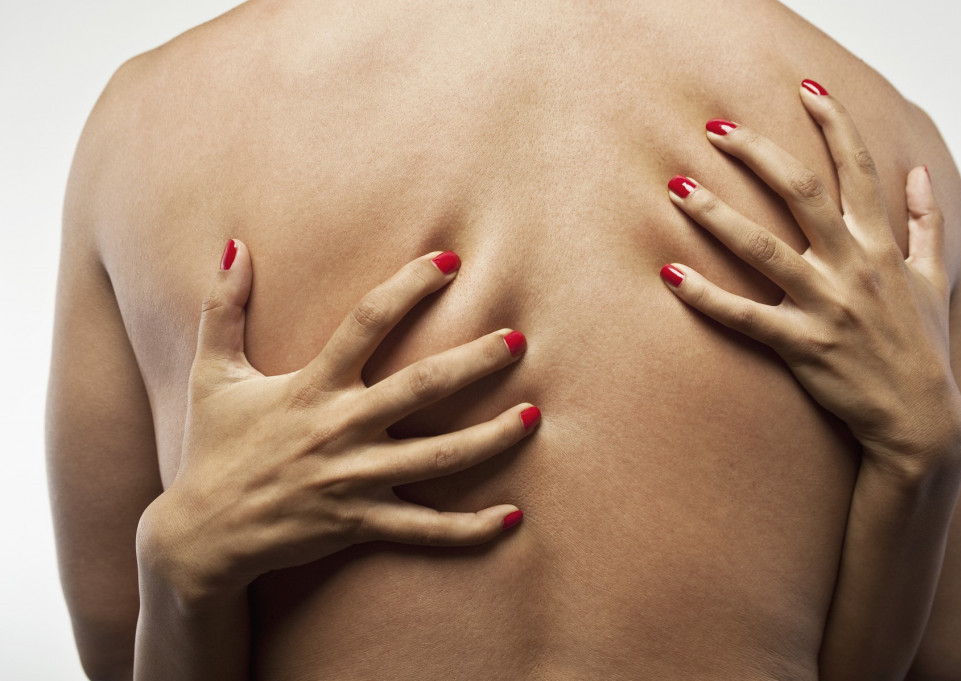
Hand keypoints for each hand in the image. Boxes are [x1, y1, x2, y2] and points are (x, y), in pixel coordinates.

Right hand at [138, 244, 536, 603]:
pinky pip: (425, 529)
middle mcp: (340, 430)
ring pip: (437, 460)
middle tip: (518, 341)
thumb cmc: (213, 447)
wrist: (202, 536)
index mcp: (312, 387)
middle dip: (474, 362)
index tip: (450, 262)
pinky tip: (513, 517)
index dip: (409, 287)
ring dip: (490, 438)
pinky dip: (470, 529)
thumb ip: (224, 309)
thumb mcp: (211, 374)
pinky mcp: (360, 525)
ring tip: (533, 416)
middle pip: (420, 388)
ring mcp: (354, 481)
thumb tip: (234, 245)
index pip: (367, 322)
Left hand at [659, 81, 960, 473]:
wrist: (920, 419)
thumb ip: (928, 224)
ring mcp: (826, 305)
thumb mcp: (933, 280)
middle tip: (715, 128)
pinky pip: (744, 315)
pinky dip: (705, 296)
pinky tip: (669, 273)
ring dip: (715, 213)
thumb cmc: (921, 346)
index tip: (806, 88)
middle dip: (757, 153)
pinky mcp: (802, 344)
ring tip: (675, 187)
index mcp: (881, 244)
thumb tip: (921, 175)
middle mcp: (853, 265)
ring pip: (762, 246)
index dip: (835, 122)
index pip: (859, 168)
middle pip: (801, 191)